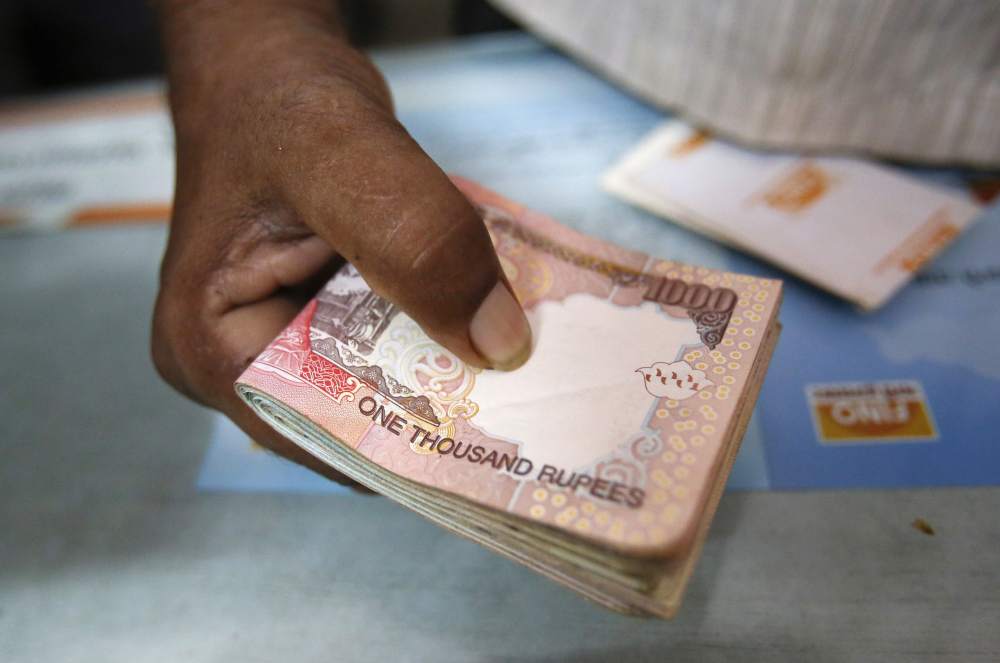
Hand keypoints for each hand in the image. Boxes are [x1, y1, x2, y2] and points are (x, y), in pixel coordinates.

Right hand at [151, 0, 530, 482]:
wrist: (268, 59)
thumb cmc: (276, 98)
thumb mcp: (345, 158)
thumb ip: (416, 242)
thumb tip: (499, 345)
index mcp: (210, 354)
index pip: (325, 437)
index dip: (414, 443)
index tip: (501, 443)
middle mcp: (238, 364)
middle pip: (357, 418)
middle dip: (440, 411)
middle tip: (534, 410)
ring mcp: (280, 339)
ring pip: (380, 381)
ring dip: (448, 370)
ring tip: (528, 377)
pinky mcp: (318, 313)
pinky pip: (388, 342)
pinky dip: (439, 330)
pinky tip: (494, 326)